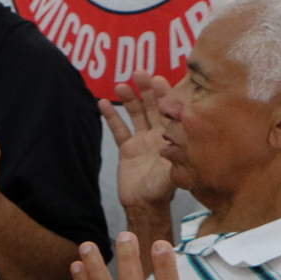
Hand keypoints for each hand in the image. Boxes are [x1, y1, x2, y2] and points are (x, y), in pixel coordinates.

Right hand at [103, 74, 176, 214]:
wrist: (144, 206)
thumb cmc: (162, 191)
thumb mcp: (174, 174)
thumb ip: (176, 158)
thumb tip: (178, 142)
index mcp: (174, 138)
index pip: (171, 110)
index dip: (165, 94)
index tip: (158, 80)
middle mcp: (160, 134)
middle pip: (153, 106)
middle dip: (146, 89)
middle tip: (139, 74)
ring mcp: (143, 139)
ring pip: (136, 113)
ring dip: (129, 99)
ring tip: (120, 86)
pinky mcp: (127, 147)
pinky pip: (118, 128)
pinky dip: (111, 116)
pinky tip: (102, 103)